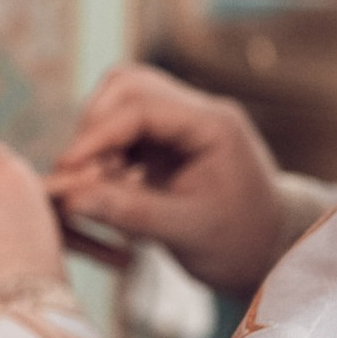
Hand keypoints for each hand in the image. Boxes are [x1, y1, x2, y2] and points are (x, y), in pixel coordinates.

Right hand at [46, 64, 284, 296]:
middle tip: (80, 173)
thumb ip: (129, 211)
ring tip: (96, 180)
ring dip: (100, 135)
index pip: (141, 106)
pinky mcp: (172, 138)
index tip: (66, 167)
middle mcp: (200, 111)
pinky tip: (108, 184)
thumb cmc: (238, 244)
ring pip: (124, 99)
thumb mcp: (185, 233)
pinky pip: (128, 126)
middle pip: (128, 85)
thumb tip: (70, 199)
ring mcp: (186, 121)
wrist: (270, 251)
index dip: (97, 134)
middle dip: (95, 126)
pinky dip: (109, 149)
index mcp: (214, 124)